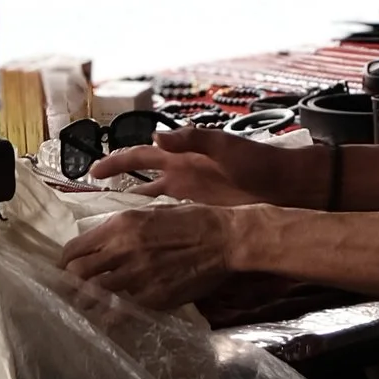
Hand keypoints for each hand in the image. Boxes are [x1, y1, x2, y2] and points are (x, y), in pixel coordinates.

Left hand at [60, 198, 244, 311]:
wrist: (224, 239)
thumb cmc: (191, 220)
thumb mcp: (150, 212)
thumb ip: (122, 228)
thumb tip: (99, 242)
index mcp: (120, 225)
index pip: (74, 249)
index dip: (64, 263)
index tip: (65, 270)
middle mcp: (123, 250)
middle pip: (76, 275)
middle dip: (69, 285)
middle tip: (69, 292)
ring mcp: (137, 276)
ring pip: (93, 296)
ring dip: (85, 303)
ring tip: (84, 307)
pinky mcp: (152, 297)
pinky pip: (118, 314)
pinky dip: (108, 318)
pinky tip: (106, 320)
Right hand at [93, 122, 311, 208]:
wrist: (288, 186)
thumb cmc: (258, 161)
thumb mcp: (225, 146)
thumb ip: (193, 139)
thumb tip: (156, 135)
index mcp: (183, 154)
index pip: (141, 155)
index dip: (116, 162)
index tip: (92, 172)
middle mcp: (182, 173)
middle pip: (140, 179)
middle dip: (117, 188)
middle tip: (91, 207)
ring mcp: (191, 194)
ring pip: (153, 202)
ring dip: (132, 211)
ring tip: (109, 229)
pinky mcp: (201, 212)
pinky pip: (171, 218)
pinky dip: (155, 227)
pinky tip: (142, 243)